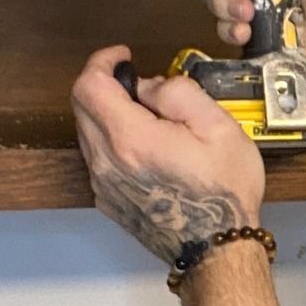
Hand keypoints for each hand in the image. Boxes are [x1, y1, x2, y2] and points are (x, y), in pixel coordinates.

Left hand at [71, 46, 265, 263]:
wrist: (217, 249)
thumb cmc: (224, 192)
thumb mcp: (218, 126)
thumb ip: (178, 93)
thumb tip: (149, 86)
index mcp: (131, 139)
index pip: (88, 85)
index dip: (102, 61)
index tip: (123, 56)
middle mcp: (107, 163)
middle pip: (81, 106)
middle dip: (104, 84)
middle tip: (138, 82)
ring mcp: (104, 185)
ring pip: (87, 132)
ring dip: (108, 113)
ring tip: (149, 118)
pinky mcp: (107, 200)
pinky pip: (98, 157)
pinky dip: (112, 140)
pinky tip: (147, 147)